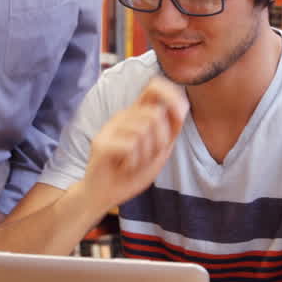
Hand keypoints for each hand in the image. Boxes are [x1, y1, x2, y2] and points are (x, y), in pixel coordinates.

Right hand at [78, 77, 187, 210]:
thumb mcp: (160, 150)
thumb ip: (170, 130)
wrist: (104, 194)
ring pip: (143, 130)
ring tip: (134, 163)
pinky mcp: (101, 143)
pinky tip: (123, 167)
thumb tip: (181, 107)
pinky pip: (130, 146)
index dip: (171, 95)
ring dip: (145, 155)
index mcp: (137, 114)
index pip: (154, 86)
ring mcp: (109, 127)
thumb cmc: (132, 172)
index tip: (181, 114)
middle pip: (155, 114)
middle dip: (161, 141)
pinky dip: (133, 163)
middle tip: (149, 156)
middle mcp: (123, 116)